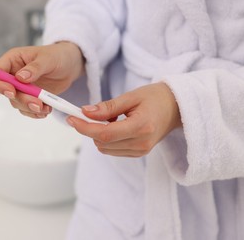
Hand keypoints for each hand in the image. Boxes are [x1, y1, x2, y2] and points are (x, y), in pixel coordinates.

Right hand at [0, 42, 84, 118]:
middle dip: (22, 100)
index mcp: (13, 60)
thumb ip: (34, 68)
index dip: (0, 84)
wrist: (70, 65)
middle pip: (7, 92)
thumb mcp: (48, 59)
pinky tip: (46, 110)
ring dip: (30, 108)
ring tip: (46, 108)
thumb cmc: (58, 55)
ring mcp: (21, 87)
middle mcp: (14, 74)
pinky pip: (26, 109)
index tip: (12, 92)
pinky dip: (35, 112)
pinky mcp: (30, 97)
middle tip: (37, 104)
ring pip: (17, 102)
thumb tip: (20, 77)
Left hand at [66, 83, 181, 156]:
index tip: (71, 118)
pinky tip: (113, 126)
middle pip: (102, 142)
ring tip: (108, 118)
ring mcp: (140, 151)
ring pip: (105, 148)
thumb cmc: (156, 98)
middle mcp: (141, 144)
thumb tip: (85, 112)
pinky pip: (112, 149)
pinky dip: (106, 138)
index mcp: (141, 127)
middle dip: (89, 129)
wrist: (176, 108)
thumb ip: (108, 107)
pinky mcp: (138, 153)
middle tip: (85, 113)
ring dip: (98, 134)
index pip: (105, 134)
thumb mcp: (131, 96)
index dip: (84, 127)